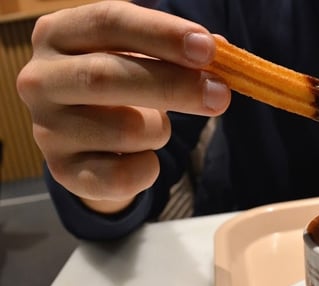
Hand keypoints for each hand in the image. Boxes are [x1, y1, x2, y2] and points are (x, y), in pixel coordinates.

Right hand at [17, 1, 230, 213]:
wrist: (89, 141)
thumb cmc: (120, 88)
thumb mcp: (143, 59)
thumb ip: (179, 54)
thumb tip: (222, 54)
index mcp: (58, 34)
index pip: (108, 22)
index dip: (162, 33)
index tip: (208, 48)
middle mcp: (41, 79)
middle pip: (106, 75)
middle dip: (174, 86)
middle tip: (221, 95)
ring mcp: (47, 128)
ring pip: (123, 130)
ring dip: (160, 131)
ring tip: (158, 128)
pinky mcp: (63, 171)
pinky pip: (122, 175)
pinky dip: (149, 169)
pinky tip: (145, 158)